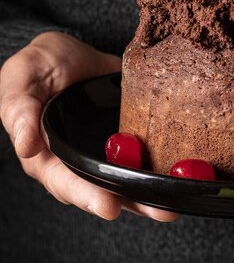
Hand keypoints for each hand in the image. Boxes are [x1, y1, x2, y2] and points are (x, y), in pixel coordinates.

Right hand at [0, 32, 179, 222]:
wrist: (70, 50)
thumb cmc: (39, 65)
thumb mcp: (22, 77)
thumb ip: (19, 109)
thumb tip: (25, 145)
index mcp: (47, 155)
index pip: (66, 183)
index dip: (87, 196)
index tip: (109, 206)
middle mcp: (78, 161)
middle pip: (104, 191)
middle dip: (133, 203)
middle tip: (161, 211)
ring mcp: (105, 152)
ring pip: (129, 182)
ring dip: (153, 195)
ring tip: (177, 204)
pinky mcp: (128, 139)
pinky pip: (145, 158)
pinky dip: (163, 167)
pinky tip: (185, 173)